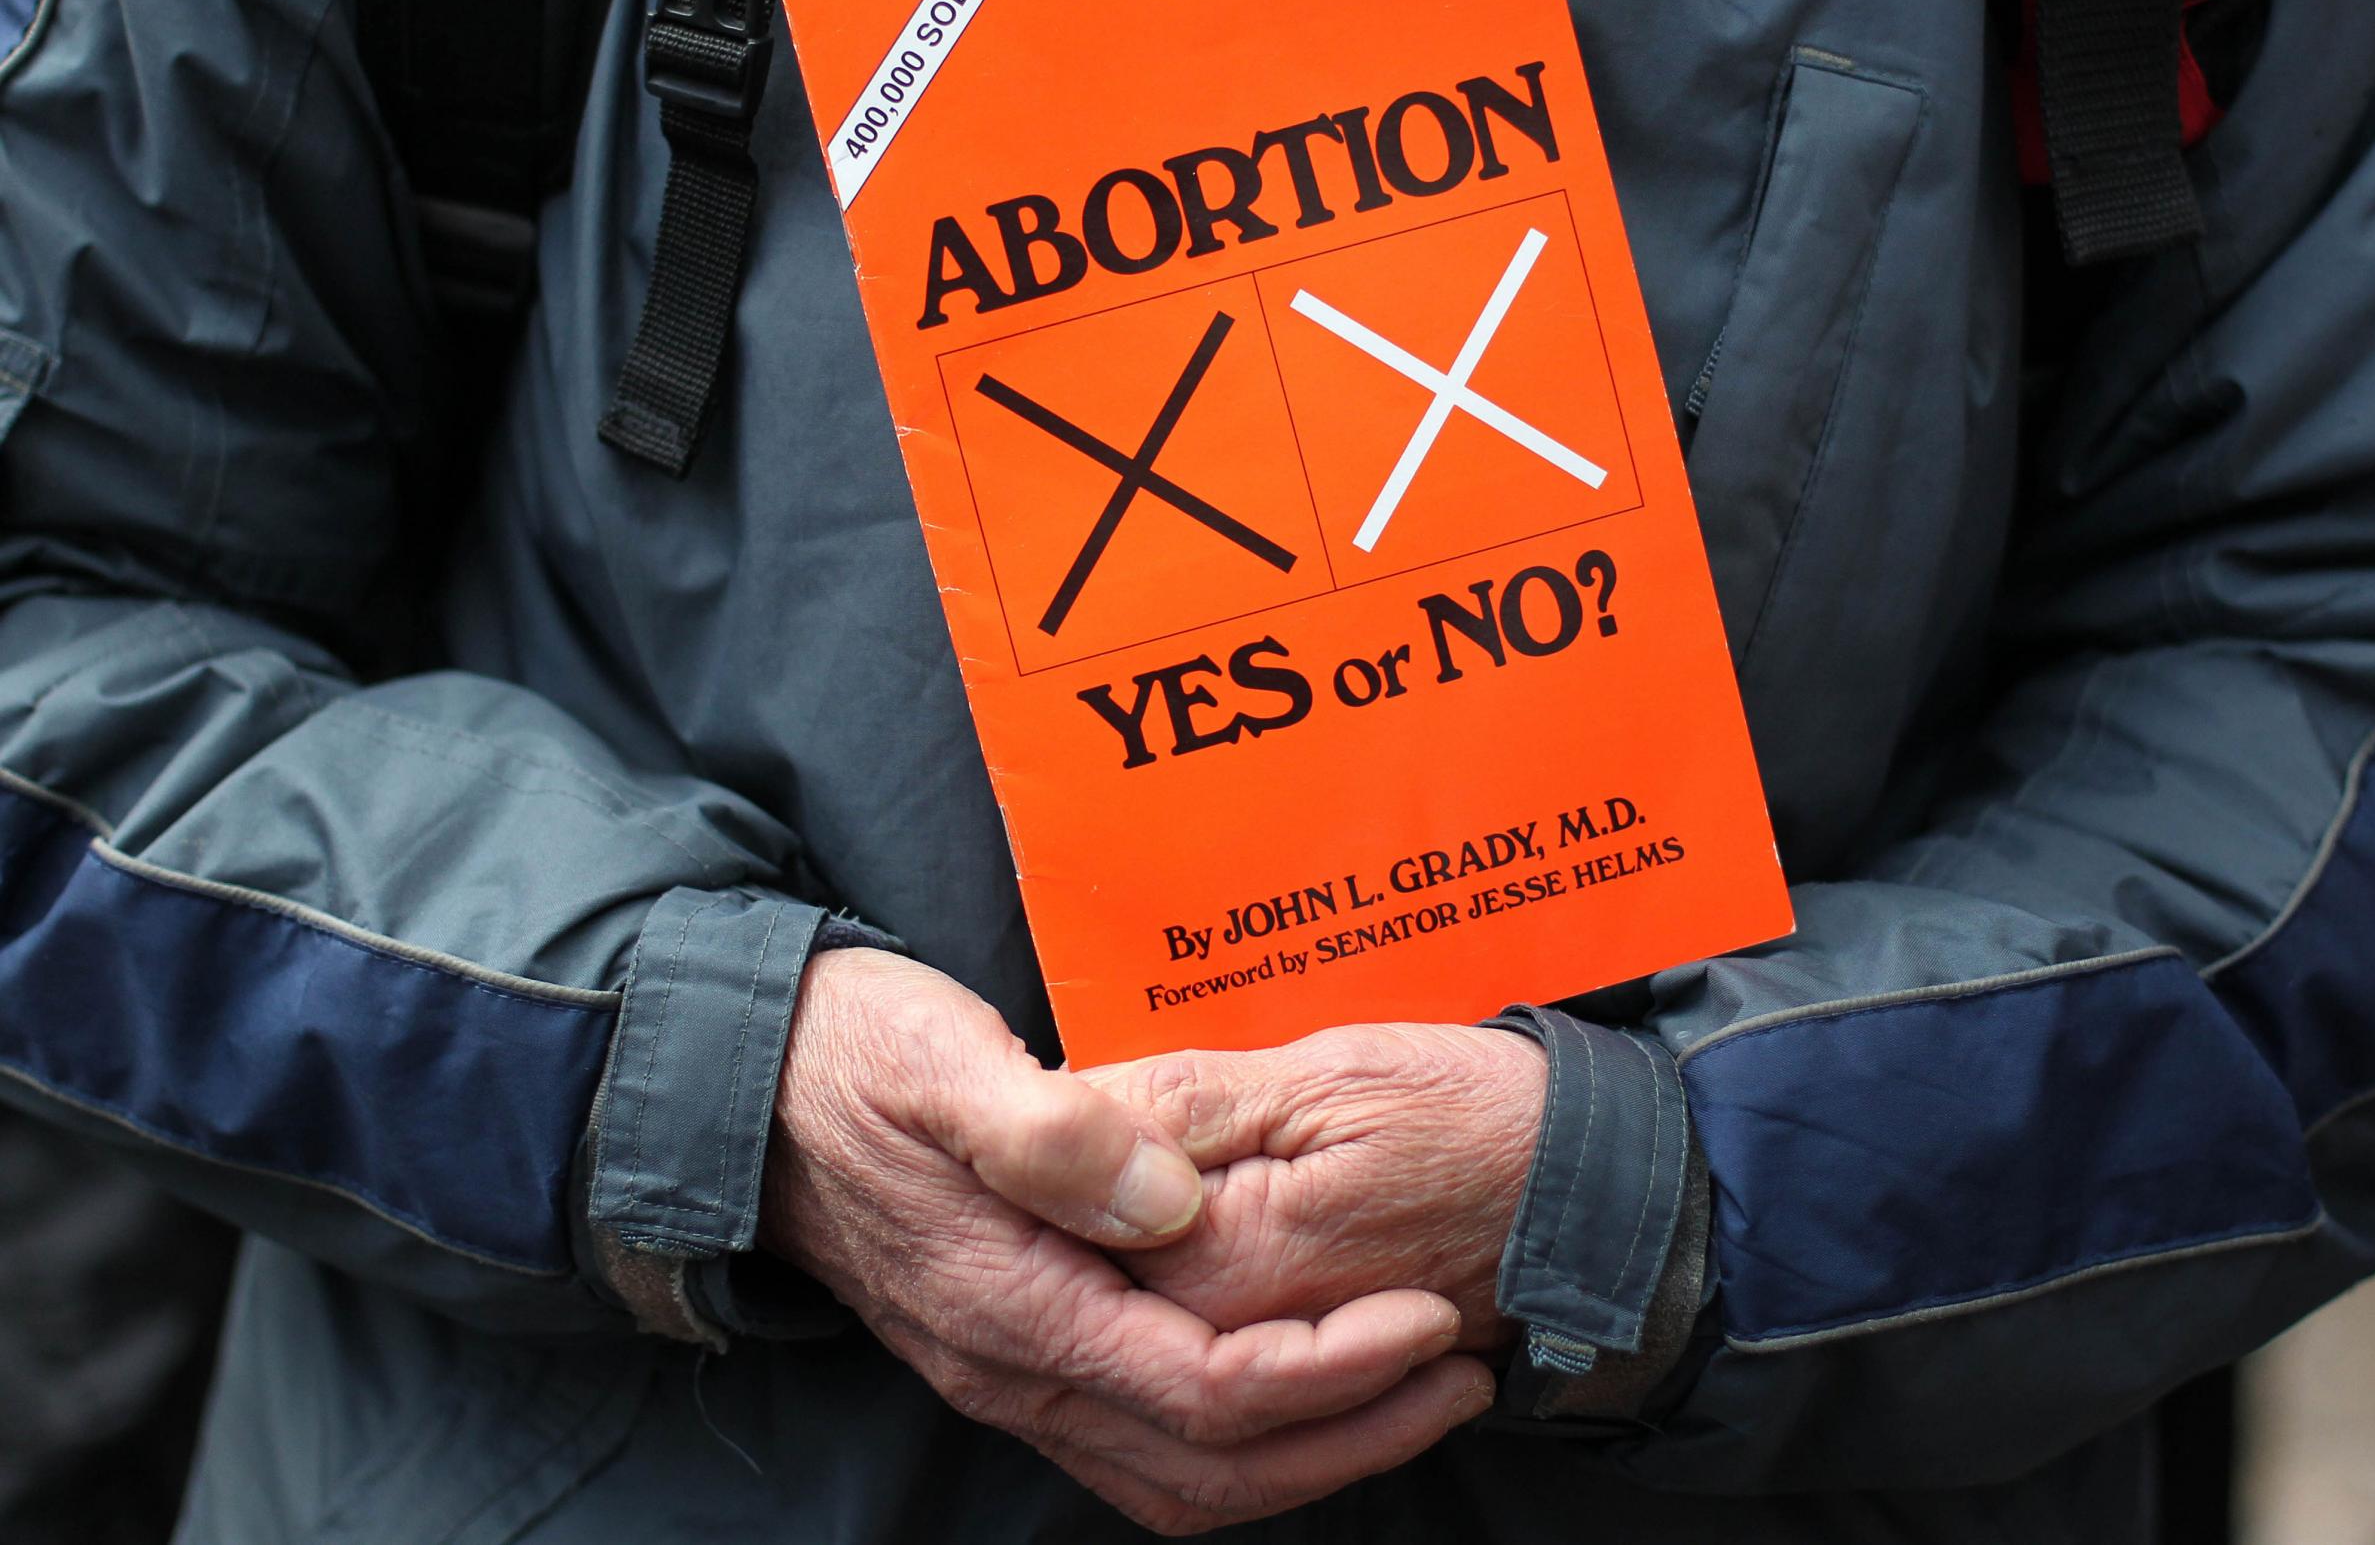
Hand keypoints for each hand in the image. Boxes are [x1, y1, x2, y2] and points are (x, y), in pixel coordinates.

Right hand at [762, 952, 1494, 1533]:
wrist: (747, 1093)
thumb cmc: (856, 1059)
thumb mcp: (946, 1062)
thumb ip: (1055, 1135)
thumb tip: (1169, 1200)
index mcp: (1015, 1305)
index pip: (1207, 1389)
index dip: (1332, 1369)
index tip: (1427, 1319)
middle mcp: (1015, 1371)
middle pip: (1212, 1466)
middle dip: (1354, 1433)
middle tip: (1462, 1374)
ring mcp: (1010, 1376)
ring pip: (1180, 1479)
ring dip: (1307, 1455)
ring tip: (1412, 1395)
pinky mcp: (1015, 1356)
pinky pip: (1142, 1451)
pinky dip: (1237, 1448)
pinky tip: (1296, 1395)